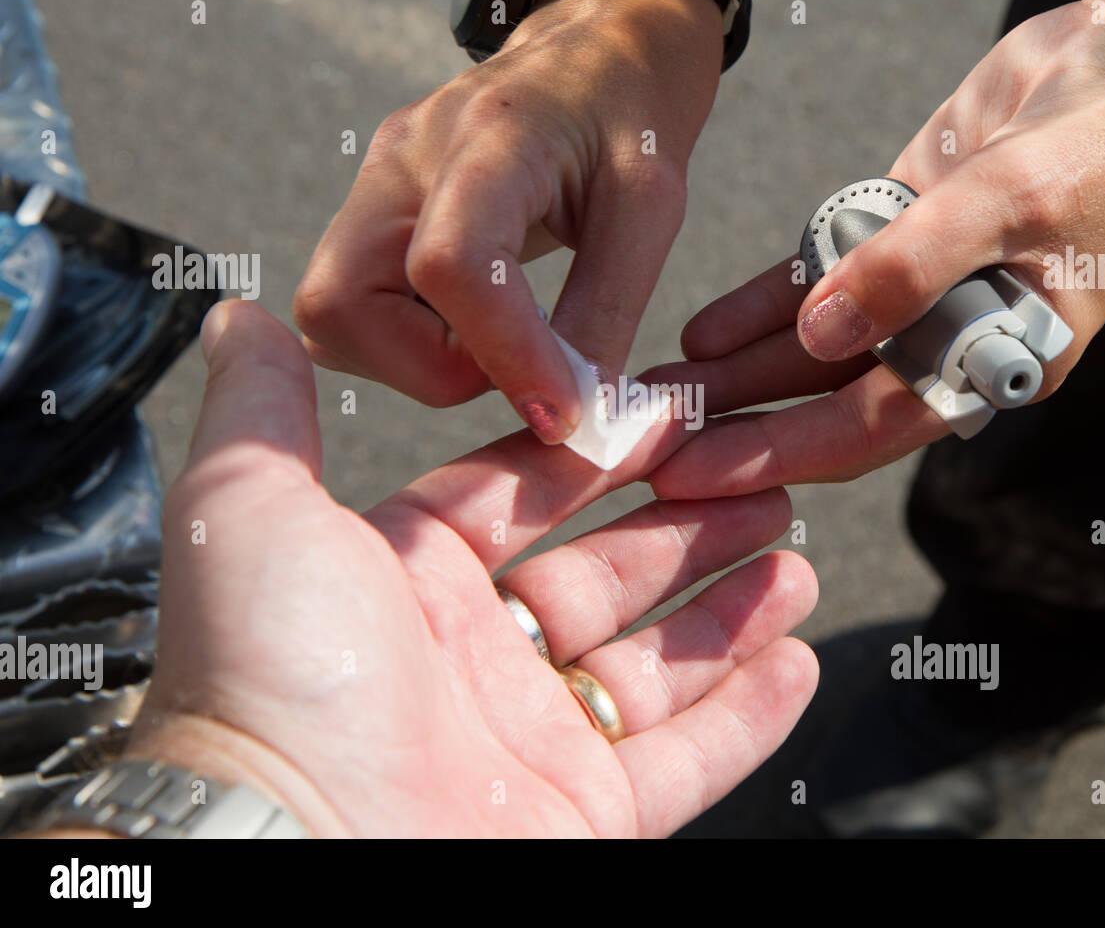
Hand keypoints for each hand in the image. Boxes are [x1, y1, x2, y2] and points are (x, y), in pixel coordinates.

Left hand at [119, 300, 816, 837]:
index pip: (528, 497)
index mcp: (408, 583)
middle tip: (758, 481)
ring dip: (730, 611)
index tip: (671, 417)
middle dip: (688, 526)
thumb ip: (262, 413)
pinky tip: (793, 662)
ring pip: (657, 664)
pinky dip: (746, 715)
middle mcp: (473, 661)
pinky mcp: (586, 817)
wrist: (293, 856)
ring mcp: (535, 742)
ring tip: (794, 563)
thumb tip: (241, 318)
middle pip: (607, 574)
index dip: (603, 454)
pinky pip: (686, 760)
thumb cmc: (266, 688)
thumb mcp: (252, 514)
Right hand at [293, 0, 721, 444]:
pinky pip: (349, 311)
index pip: (450, 263)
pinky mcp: (367, 214)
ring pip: (333, 317)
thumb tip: (576, 413)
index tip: (558, 411)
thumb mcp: (650, 209)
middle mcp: (403, 159)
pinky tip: (470, 325)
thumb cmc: (628, 120)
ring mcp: (372, 185)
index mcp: (490, 138)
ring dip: (414, 362)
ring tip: (500, 341)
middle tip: (516, 365)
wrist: (592, 60)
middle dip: (430, 370)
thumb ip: (607, 312)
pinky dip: (405, 345)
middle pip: (342, 302)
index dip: (500, 355)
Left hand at [646, 0, 1104, 496]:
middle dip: (738, 425)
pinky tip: (702, 331)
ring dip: (735, 372)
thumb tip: (824, 339)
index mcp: (994, 365)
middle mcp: (949, 344)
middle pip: (824, 403)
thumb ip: (911, 270)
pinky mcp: (892, 242)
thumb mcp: (1011, 202)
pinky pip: (814, 284)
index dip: (777, 456)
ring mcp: (916, 295)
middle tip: (650, 446)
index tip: (694, 477)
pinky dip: (761, 307)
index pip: (869, 430)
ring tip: (657, 392)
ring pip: (809, 350)